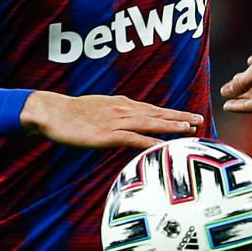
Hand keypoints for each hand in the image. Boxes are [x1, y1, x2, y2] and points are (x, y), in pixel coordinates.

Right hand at [20, 90, 203, 149]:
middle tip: (200, 119)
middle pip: (157, 113)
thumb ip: (113, 117)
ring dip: (171, 125)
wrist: (51, 112)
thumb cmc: (70, 115)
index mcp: (120, 104)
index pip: (152, 109)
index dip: (172, 113)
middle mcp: (122, 110)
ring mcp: (116, 121)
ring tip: (190, 128)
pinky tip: (162, 145)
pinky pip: (132, 138)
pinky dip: (149, 141)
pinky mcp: (107, 135)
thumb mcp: (96, 111)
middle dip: (179, 117)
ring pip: (150, 123)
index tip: (190, 116)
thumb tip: (124, 126)